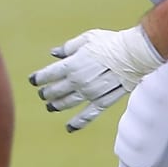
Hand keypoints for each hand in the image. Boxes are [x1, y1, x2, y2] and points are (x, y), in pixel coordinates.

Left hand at [29, 25, 162, 131]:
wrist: (134, 54)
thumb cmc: (110, 43)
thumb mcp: (87, 39)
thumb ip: (68, 48)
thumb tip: (54, 54)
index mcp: (72, 65)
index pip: (49, 74)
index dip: (39, 78)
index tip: (33, 81)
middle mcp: (78, 81)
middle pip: (56, 91)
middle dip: (46, 93)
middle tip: (42, 94)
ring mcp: (90, 93)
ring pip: (68, 103)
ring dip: (57, 106)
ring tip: (50, 107)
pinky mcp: (103, 101)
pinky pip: (88, 115)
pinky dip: (78, 122)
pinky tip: (69, 127)